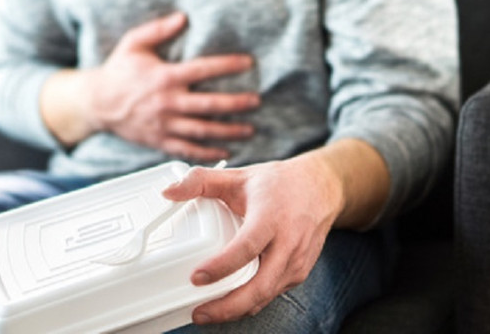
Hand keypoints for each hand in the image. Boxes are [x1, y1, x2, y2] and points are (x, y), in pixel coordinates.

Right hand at [82, 12, 259, 160]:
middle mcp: (168, 102)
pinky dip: (208, 153)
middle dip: (236, 104)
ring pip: (203, 131)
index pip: (203, 70)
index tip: (248, 63)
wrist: (96, 103)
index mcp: (165, 77)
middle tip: (256, 102)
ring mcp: (164, 125)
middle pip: (209, 105)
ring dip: (229, 131)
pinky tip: (226, 151)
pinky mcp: (160, 141)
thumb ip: (158, 29)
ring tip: (250, 130)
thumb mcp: (133, 44)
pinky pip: (188, 150)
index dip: (228, 66)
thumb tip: (183, 17)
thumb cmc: (118, 72)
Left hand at [162, 152, 345, 323]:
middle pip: (260, 286)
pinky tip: (230, 303)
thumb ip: (200, 181)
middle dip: (228, 306)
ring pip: (266, 296)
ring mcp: (296, 261)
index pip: (246, 247)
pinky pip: (272, 294)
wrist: (321, 188)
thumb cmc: (278, 183)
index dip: (221, 266)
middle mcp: (287, 243)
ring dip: (237, 309)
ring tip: (206, 313)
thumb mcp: (238, 176)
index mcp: (270, 217)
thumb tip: (168, 192)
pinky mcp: (299, 272)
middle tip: (198, 313)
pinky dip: (251, 303)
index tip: (196, 277)